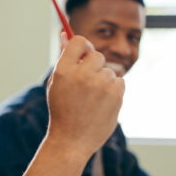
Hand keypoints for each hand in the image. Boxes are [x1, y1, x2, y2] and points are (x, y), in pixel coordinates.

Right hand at [45, 34, 124, 159]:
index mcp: (63, 71)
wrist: (71, 141)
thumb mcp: (57, 83)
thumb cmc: (62, 111)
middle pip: (96, 54)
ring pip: (108, 70)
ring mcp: (100, 85)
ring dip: (103, 80)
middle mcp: (82, 75)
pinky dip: (113, 90)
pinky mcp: (115, 95)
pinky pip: (119, 81)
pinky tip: (102, 104)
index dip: (82, 46)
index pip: (78, 41)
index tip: (83, 54)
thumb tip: (65, 34)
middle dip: (93, 66)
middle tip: (86, 83)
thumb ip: (64, 59)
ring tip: (92, 100)